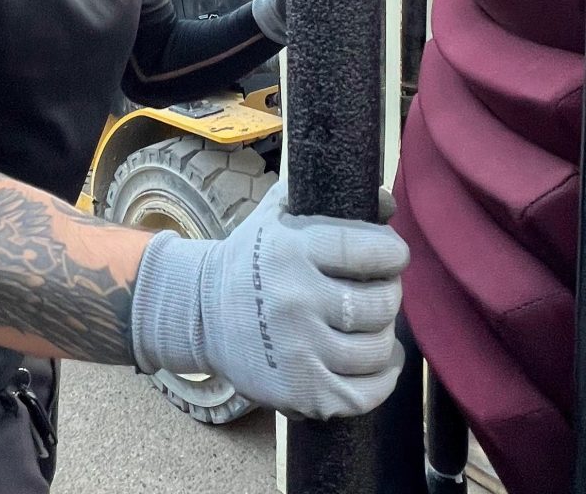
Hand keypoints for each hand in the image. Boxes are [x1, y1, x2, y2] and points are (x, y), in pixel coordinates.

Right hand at [131, 179, 408, 419]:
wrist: (201, 314)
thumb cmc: (251, 259)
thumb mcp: (277, 216)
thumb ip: (327, 198)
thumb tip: (387, 202)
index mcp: (291, 250)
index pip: (371, 249)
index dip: (391, 252)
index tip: (390, 255)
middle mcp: (295, 299)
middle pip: (379, 303)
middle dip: (388, 293)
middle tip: (376, 290)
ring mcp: (298, 350)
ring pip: (377, 349)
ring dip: (383, 335)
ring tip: (371, 324)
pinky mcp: (301, 391)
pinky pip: (367, 393)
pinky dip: (383, 376)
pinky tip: (377, 359)